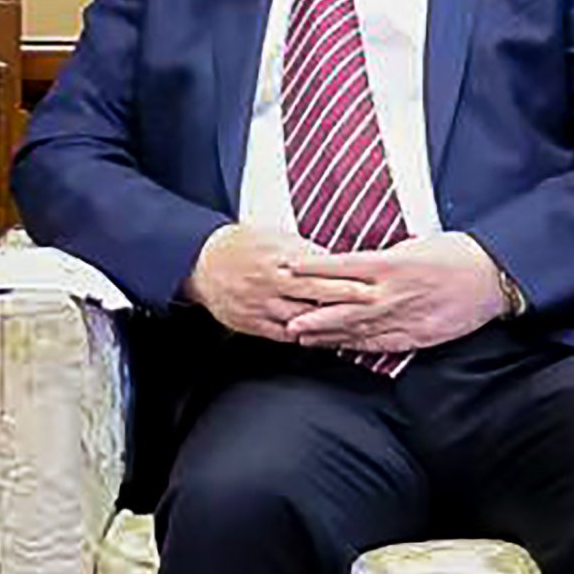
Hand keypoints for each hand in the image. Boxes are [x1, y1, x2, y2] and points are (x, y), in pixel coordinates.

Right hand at [182, 221, 367, 341]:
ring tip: (354, 325)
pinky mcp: (251, 323)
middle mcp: (270, 282)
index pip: (320, 268)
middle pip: (315, 294)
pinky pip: (284, 335)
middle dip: (347, 299)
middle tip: (373, 303)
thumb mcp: (272, 235)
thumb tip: (335, 258)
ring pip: (302, 319)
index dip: (346, 276)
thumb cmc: (240, 245)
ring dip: (329, 323)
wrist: (200, 262)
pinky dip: (305, 337)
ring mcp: (260, 305)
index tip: (371, 280)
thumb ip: (303, 248)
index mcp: (277, 257)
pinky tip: (323, 338)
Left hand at [284, 235, 509, 356]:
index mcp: (390, 264)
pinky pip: (379, 343)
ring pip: (357, 328)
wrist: (489, 278)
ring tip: (301, 336)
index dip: (313, 269)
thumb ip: (382, 257)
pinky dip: (355, 346)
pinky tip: (338, 348)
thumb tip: (355, 262)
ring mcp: (402, 317)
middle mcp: (392, 292)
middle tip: (285, 319)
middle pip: (343, 305)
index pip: (342, 266)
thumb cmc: (453, 254)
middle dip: (312, 314)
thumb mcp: (413, 245)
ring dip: (327, 334)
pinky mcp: (415, 335)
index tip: (289, 268)